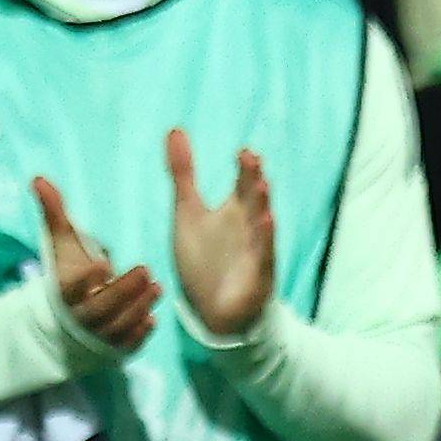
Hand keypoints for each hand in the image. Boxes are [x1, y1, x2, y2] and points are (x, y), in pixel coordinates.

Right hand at [30, 174, 160, 357]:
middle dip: (123, 292)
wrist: (66, 318)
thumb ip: (54, 213)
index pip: (71, 288)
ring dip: (137, 310)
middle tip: (145, 271)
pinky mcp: (112, 348)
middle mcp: (79, 317)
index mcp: (64, 292)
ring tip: (156, 289)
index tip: (103, 263)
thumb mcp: (62, 245)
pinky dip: (138, 335)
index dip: (85, 279)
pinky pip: (126, 345)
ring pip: (116, 327)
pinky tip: (151, 320)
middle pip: (99, 309)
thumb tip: (38, 178)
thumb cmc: (69, 272)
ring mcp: (96, 335)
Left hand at [165, 131, 276, 337]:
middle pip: (253, 200)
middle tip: (252, 160)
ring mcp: (255, 252)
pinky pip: (262, 259)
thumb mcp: (188, 211)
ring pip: (261, 227)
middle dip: (253, 181)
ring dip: (262, 208)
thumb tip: (175, 129)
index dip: (245, 169)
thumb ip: (183, 172)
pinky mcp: (256, 278)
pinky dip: (263, 245)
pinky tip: (265, 227)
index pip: (243, 183)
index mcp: (235, 210)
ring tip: (261, 187)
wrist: (211, 311)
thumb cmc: (205, 258)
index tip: (243, 152)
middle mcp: (249, 227)